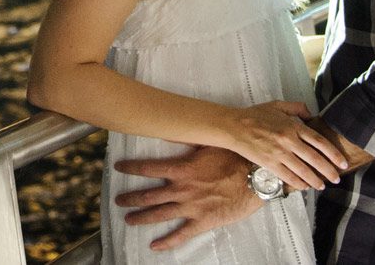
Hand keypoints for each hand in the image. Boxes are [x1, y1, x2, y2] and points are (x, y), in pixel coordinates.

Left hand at [113, 146, 258, 249]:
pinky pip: (181, 234)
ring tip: (128, 219)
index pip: (149, 167)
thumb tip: (169, 128)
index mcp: (182, 169)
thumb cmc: (235, 158)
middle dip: (131, 198)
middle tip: (118, 200)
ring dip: (142, 217)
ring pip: (160, 214)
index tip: (119, 167)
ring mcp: (191, 207)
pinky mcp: (203, 221)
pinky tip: (155, 246)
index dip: (131, 167)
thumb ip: (187, 139)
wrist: (256, 178)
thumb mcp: (209, 143)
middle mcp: (182, 189)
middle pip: (149, 195)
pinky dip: (167, 242)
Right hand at [213, 100, 346, 190]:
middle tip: (337, 179)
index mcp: (293, 126)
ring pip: (303, 171)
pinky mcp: (269, 164)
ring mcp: (279, 154)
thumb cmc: (256, 115)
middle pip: (315, 159)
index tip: (342, 163)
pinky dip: (298, 183)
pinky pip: (288, 176)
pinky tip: (304, 187)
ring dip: (316, 180)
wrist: (234, 126)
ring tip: (322, 186)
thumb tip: (311, 115)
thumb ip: (297, 108)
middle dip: (329, 171)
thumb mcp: (277, 105)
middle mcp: (289, 141)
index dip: (334, 154)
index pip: (319, 142)